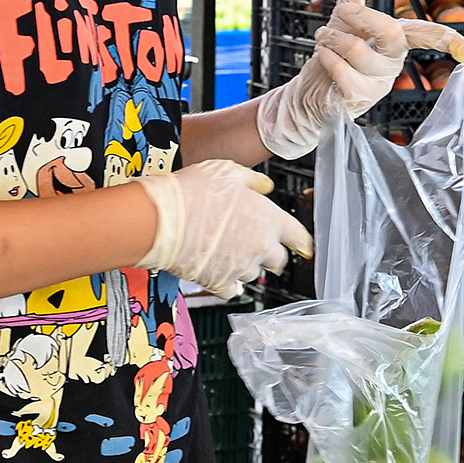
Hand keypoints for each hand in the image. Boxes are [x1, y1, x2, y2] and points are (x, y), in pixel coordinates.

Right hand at [136, 160, 312, 299]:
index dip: (300, 242)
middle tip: (257, 245)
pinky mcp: (220, 283)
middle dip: (271, 255)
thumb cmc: (193, 192)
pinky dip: (228, 284)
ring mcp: (241, 268)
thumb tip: (265, 186)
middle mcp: (261, 247)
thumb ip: (253, 181)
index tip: (300, 245)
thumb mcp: (229, 172)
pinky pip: (232, 291)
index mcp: (270, 220)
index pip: (300, 238)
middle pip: (279, 261)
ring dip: (247, 266)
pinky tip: (218, 271)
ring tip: (229, 252)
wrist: (163, 219)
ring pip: (255, 275)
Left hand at [255, 0, 463, 158]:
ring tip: (323, 38)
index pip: (428, 36)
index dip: (448, 41)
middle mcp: (392, 63)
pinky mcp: (358, 98)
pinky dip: (326, 57)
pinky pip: (342, 70)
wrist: (311, 92)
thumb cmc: (335, 56)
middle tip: (341, 12)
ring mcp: (377, 84)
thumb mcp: (344, 21)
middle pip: (393, 33)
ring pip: (358, 50)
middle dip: (361, 15)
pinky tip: (323, 59)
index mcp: (396, 42)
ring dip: (332, 37)